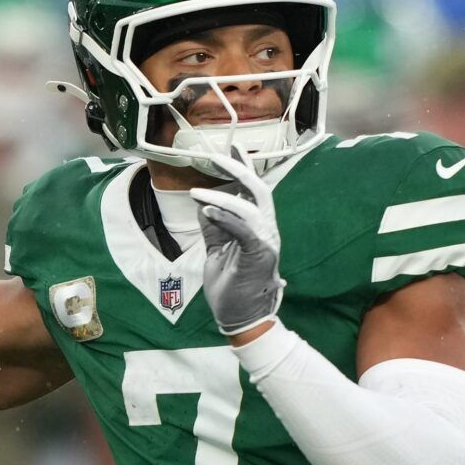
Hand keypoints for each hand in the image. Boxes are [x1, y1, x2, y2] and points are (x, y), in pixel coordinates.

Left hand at [191, 151, 284, 337]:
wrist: (240, 318)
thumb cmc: (231, 288)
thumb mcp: (216, 251)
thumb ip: (214, 227)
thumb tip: (203, 204)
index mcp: (258, 228)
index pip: (253, 191)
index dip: (244, 166)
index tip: (231, 146)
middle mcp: (267, 231)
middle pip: (258, 190)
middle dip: (238, 169)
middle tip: (214, 156)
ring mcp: (266, 243)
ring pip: (250, 207)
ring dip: (221, 197)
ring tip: (197, 193)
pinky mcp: (260, 255)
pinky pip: (245, 230)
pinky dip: (226, 217)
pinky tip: (207, 209)